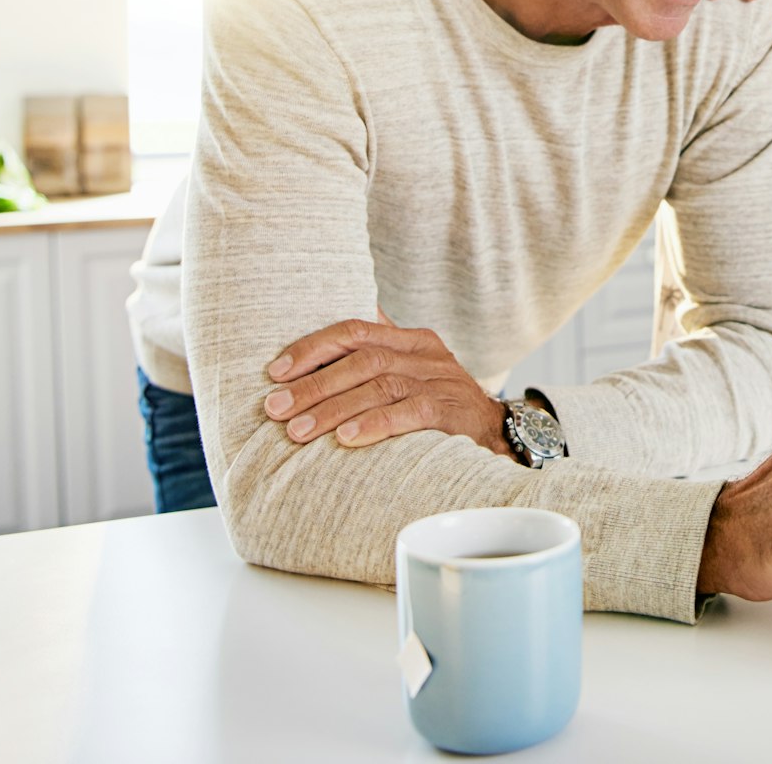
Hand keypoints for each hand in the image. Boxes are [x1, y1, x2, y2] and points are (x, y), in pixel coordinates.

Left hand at [262, 314, 512, 458]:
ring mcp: (440, 382)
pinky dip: (375, 424)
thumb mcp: (411, 370)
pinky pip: (410, 413)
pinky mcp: (451, 412)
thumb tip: (321, 341)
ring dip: (333, 408)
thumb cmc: (439, 402)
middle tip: (275, 408)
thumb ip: (374, 353)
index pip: (354, 331)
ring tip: (298, 431)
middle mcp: (424, 355)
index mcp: (410, 339)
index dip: (312, 348)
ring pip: (379, 385)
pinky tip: (346, 440)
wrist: (497, 434)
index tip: (274, 372)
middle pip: (362, 360)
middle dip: (313, 384)